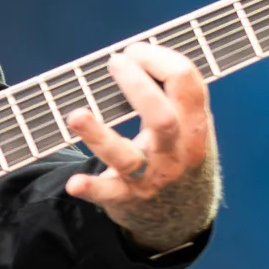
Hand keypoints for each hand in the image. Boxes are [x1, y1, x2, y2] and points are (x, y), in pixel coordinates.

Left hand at [63, 41, 219, 253]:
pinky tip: (74, 184)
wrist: (183, 217)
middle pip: (162, 117)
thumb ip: (174, 94)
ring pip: (127, 157)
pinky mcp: (126, 198)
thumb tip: (137, 51)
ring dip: (99, 136)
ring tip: (76, 115)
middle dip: (137, 86)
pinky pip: (107, 195)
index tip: (135, 51)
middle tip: (115, 62)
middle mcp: (176, 152)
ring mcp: (151, 177)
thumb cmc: (180, 154)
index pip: (187, 83)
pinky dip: (91, 188)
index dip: (159, 58)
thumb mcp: (191, 125)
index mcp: (194, 125)